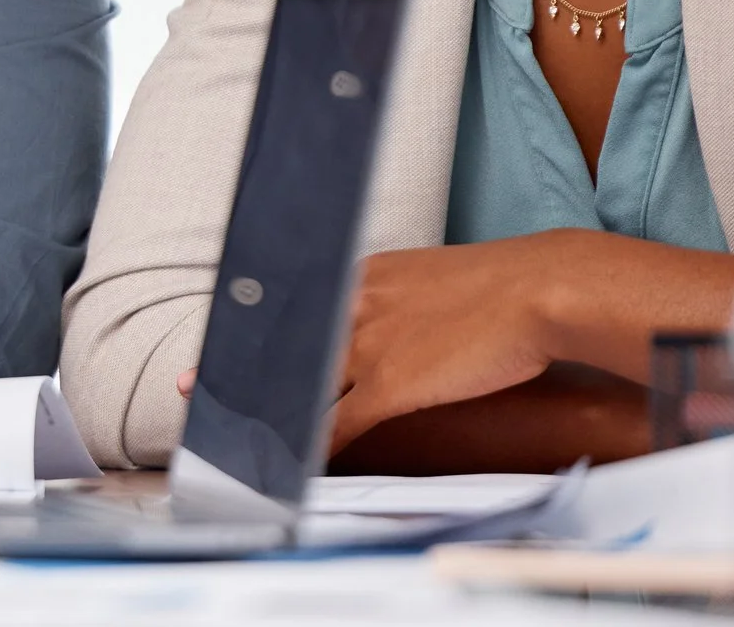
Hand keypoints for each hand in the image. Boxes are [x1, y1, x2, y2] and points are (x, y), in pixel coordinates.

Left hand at [177, 234, 733, 454]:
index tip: (222, 331)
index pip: (293, 299)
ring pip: (301, 383)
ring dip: (268, 409)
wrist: (542, 287)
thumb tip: (394, 316)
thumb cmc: (504, 285)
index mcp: (365, 272)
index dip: (256, 323)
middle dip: (236, 365)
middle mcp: (355, 303)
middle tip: (192, 383)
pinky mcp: (390, 383)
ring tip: (234, 430)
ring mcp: (368, 344)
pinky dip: (314, 444)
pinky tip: (297, 460)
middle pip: (281, 340)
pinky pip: (338, 423)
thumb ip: (401, 294)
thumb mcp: (435, 275)